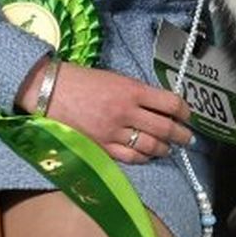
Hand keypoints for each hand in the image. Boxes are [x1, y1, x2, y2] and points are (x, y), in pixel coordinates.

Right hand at [20, 61, 192, 162]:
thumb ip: (135, 92)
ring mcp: (113, 132)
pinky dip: (143, 157)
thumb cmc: (79, 80)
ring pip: (150, 146)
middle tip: (188, 138)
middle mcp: (126, 112)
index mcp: (130, 90)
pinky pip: (130, 157)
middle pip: (164, 128)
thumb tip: (157, 105)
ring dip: (164, 149)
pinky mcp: (101, 147)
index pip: (169, 103)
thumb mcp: (113, 78)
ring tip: (168, 148)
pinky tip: (147, 155)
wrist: (48, 91)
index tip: (187, 115)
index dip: (184, 111)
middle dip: (181, 135)